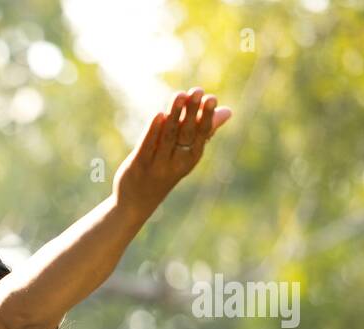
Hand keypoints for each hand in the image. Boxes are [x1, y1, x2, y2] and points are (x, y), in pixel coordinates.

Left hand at [113, 87, 232, 214]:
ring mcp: (156, 165)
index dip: (206, 117)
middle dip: (192, 112)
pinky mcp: (138, 165)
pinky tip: (159, 115)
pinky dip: (153, 131)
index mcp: (190, 158)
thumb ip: (203, 132)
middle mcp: (176, 163)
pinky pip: (147, 147)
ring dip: (174, 115)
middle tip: (197, 91)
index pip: (201, 135)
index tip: (212, 98)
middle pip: (186, 134)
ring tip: (180, 95)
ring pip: (167, 137)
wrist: (135, 204)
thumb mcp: (185, 155)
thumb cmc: (164, 171)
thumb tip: (228, 111)